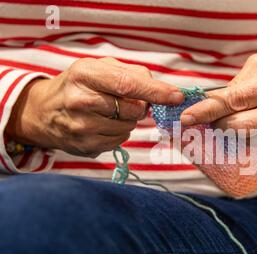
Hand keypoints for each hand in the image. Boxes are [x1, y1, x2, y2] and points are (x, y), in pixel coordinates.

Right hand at [6, 57, 183, 157]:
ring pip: (129, 128)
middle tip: (127, 101)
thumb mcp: (99, 67)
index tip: (176, 96)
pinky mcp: (86, 147)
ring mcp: (81, 128)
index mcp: (84, 74)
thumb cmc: (79, 85)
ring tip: (109, 112)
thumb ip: (132, 74)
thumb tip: (162, 91)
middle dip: (139, 106)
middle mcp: (80, 101)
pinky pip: (120, 141)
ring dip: (129, 121)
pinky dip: (119, 132)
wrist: (44, 112)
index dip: (155, 92)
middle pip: (133, 110)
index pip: (127, 84)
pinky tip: (103, 125)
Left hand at [180, 47, 256, 152]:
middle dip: (219, 124)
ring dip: (236, 132)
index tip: (187, 118)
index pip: (237, 101)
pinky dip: (255, 136)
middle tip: (212, 118)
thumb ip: (237, 85)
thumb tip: (209, 105)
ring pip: (249, 140)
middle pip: (241, 127)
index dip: (208, 110)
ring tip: (244, 116)